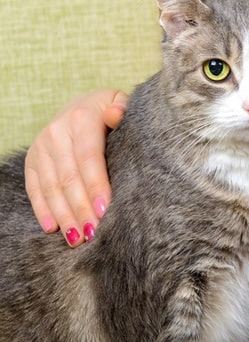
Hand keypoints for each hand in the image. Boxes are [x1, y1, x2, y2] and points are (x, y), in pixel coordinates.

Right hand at [24, 89, 127, 246]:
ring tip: (77, 239)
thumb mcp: (121, 103)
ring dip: (64, 215)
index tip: (106, 211)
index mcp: (82, 119)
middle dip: (81, 208)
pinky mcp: (32, 159)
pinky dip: (42, 209)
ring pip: (51, 186)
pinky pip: (34, 187)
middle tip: (94, 233)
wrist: (83, 105)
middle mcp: (56, 132)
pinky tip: (53, 228)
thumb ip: (123, 109)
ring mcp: (41, 146)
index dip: (96, 185)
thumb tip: (116, 114)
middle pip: (69, 177)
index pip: (89, 158)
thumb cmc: (111, 110)